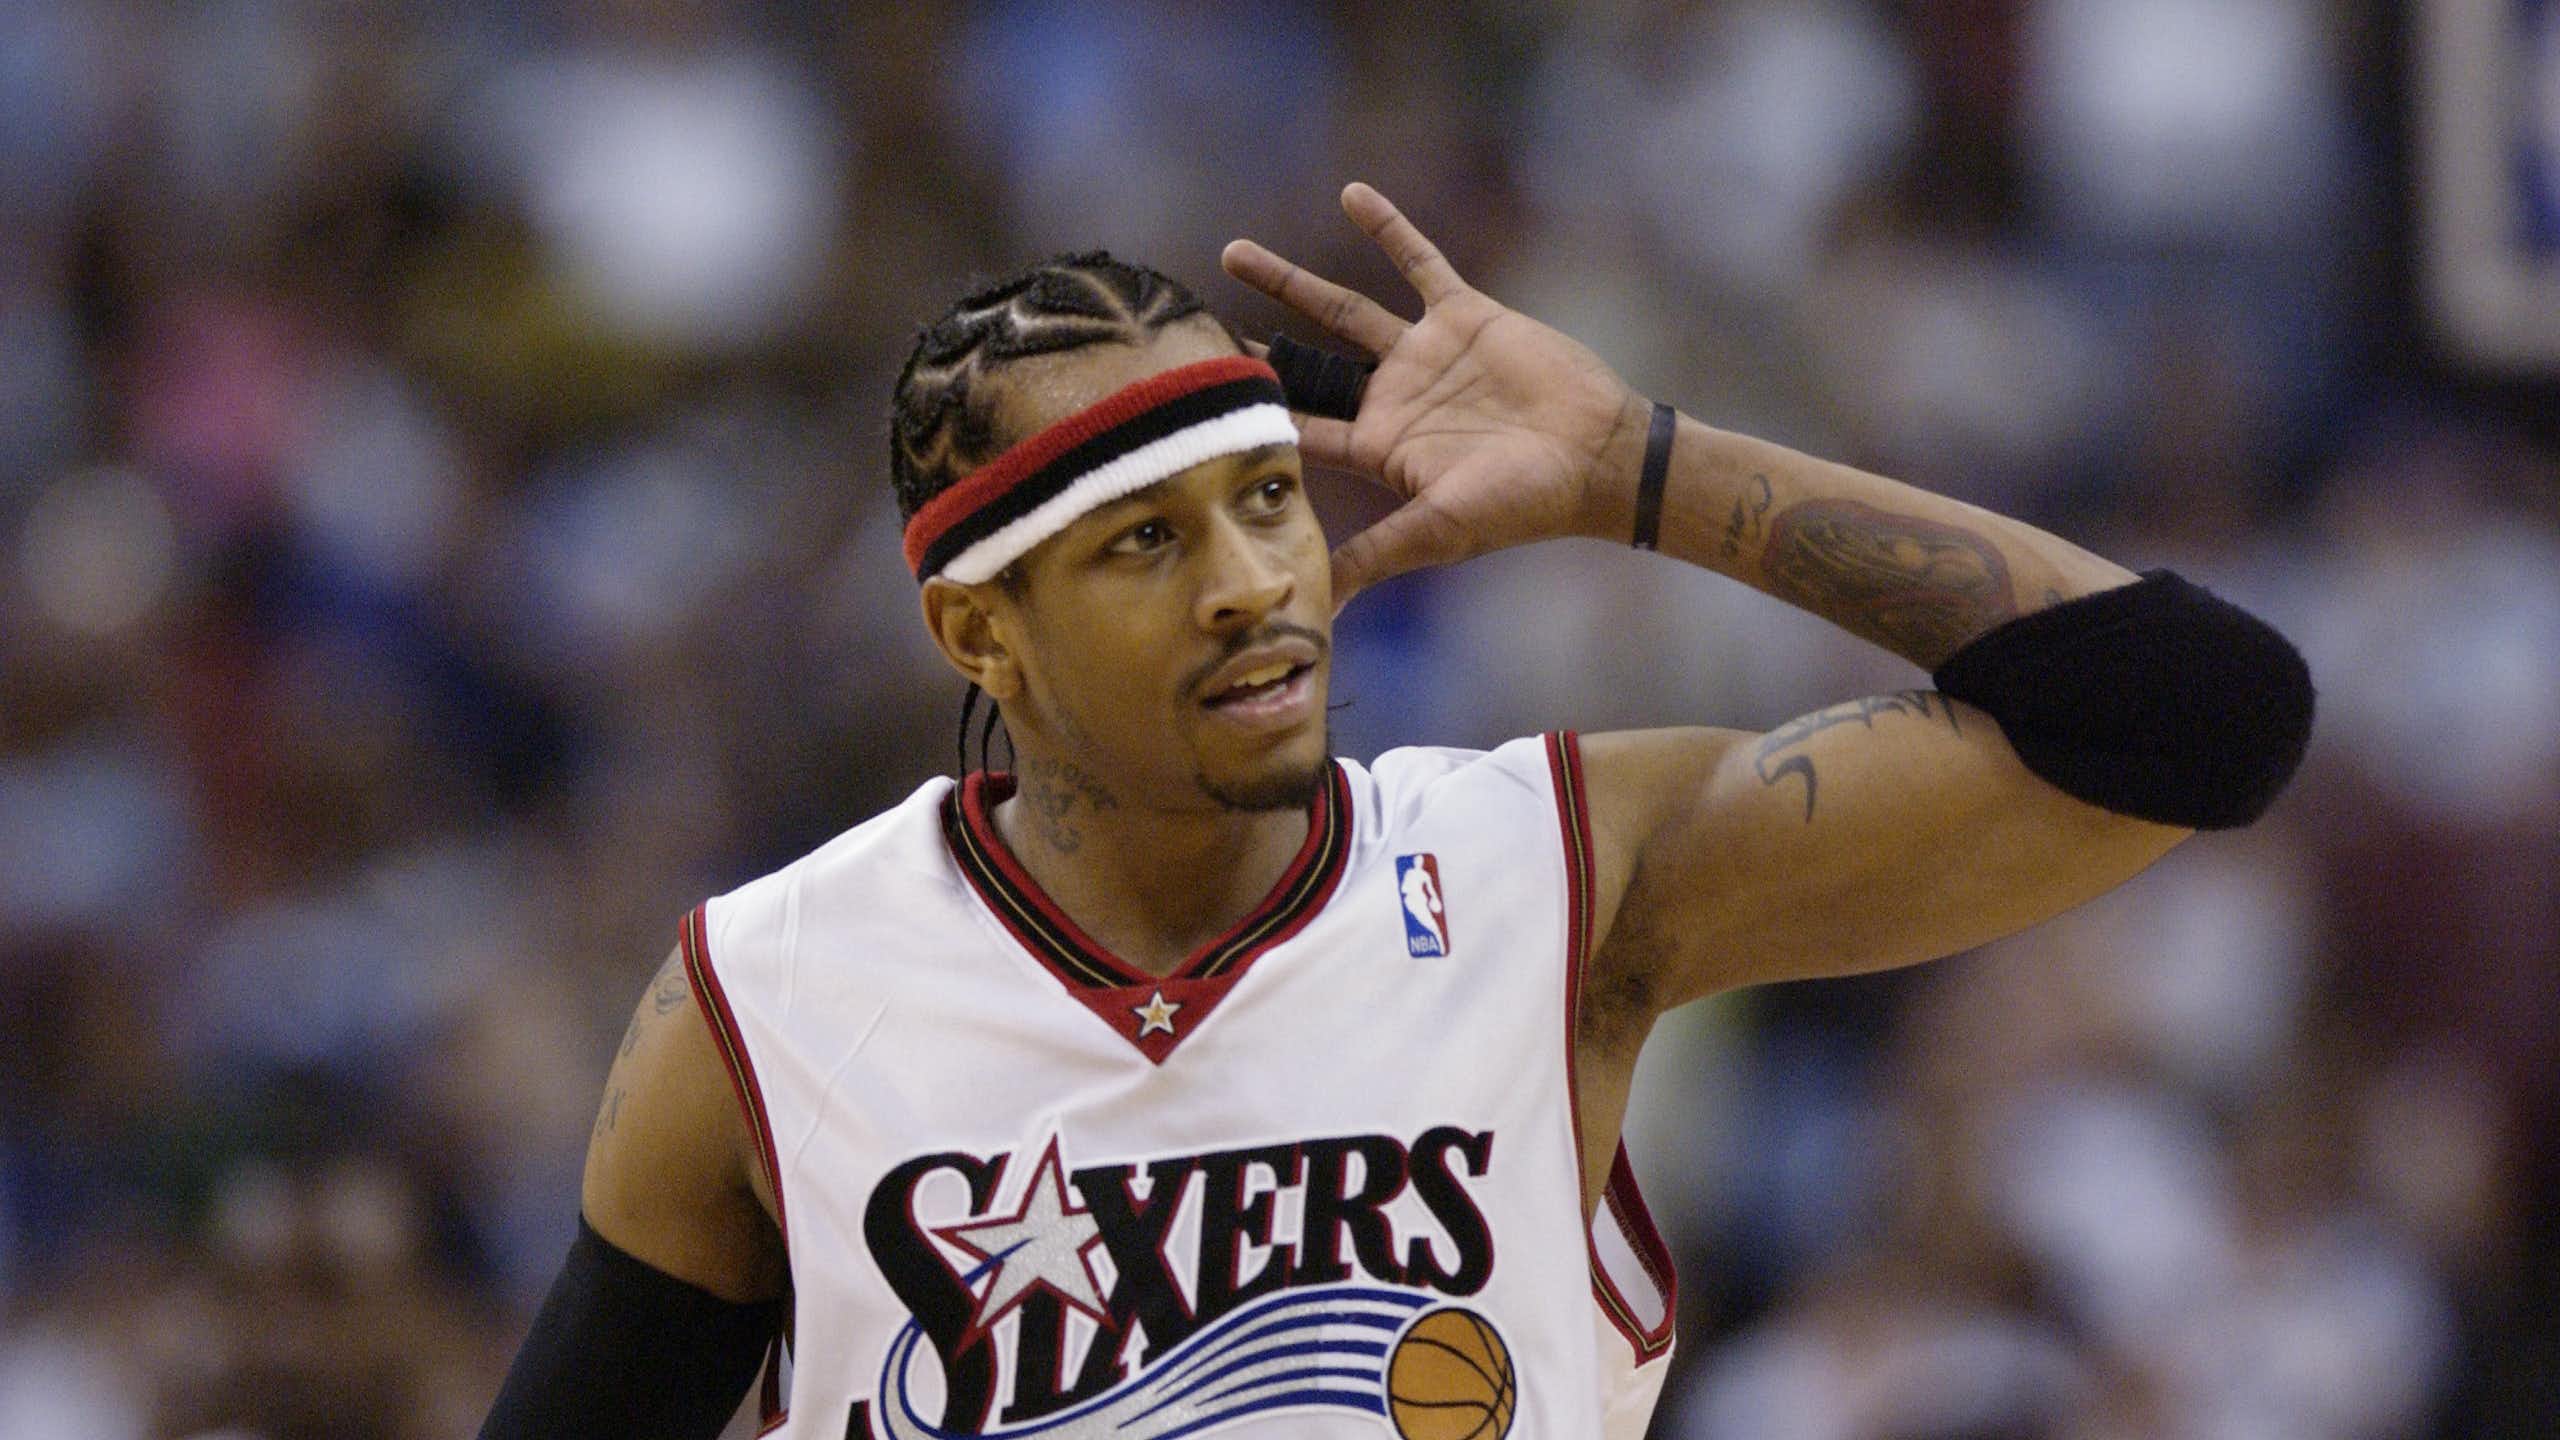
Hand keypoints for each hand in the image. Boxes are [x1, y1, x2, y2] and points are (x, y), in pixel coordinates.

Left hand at [1222, 183, 1643, 609]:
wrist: (1598, 457)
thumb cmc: (1521, 503)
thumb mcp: (1436, 532)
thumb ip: (1372, 558)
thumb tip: (1314, 612)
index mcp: (1378, 448)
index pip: (1298, 429)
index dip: (1249, 418)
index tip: (1191, 405)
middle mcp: (1391, 398)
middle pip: (1302, 364)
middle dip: (1251, 346)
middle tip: (1195, 327)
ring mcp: (1424, 354)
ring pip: (1340, 308)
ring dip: (1287, 281)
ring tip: (1232, 252)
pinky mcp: (1463, 315)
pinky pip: (1418, 262)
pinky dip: (1387, 228)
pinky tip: (1351, 194)